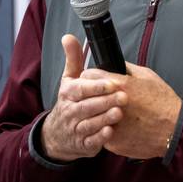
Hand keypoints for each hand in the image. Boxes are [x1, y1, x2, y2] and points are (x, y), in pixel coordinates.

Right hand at [40, 35, 127, 161]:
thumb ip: (73, 58)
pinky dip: (100, 137)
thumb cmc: (70, 102)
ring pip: (89, 124)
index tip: (112, 82)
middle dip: (105, 102)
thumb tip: (68, 37)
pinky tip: (112, 131)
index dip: (96, 86)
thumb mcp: (69, 80)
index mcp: (67, 94)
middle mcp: (70, 112)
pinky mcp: (82, 145)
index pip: (80, 89)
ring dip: (104, 119)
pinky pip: (91, 142)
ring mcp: (75, 129)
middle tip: (124, 97)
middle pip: (87, 106)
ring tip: (120, 113)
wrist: (58, 135)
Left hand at [81, 63, 180, 159]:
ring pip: (90, 116)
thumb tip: (113, 64)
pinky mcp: (112, 142)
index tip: (93, 80)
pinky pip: (101, 133)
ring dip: (96, 114)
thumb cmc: (164, 103)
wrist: (174, 130)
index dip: (90, 77)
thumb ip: (127, 68)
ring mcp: (110, 125)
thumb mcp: (147, 76)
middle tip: (99, 97)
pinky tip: (119, 128)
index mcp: (119, 85)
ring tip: (107, 113)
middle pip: (85, 96)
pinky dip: (106, 130)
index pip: (88, 76)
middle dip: (91, 94)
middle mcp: (111, 104)